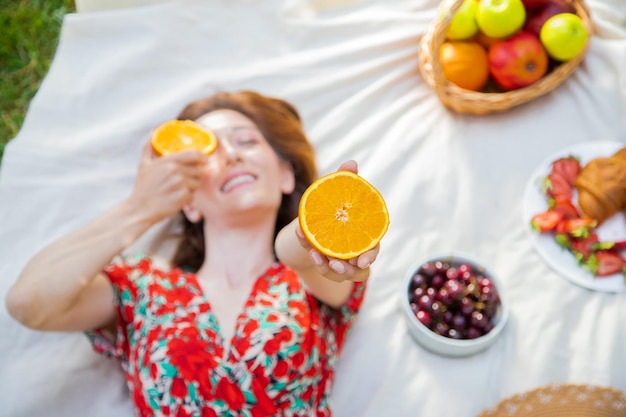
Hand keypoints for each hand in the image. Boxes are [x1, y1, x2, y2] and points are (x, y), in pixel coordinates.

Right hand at [126, 141, 207, 222]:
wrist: (140, 209)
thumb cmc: (142, 187)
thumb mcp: (143, 165)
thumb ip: (148, 148)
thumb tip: (151, 133)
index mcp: (168, 161)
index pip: (194, 154)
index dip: (202, 157)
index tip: (204, 160)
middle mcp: (176, 171)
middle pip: (199, 168)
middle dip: (198, 173)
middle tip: (192, 178)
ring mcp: (181, 184)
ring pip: (198, 182)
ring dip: (193, 186)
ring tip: (182, 189)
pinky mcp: (184, 197)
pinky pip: (194, 194)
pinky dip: (189, 196)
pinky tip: (179, 197)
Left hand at [295, 160, 379, 281]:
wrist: (314, 223)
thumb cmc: (333, 207)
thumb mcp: (336, 195)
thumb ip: (345, 181)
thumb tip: (351, 162)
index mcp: (363, 237)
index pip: (372, 249)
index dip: (370, 256)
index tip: (363, 260)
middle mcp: (353, 254)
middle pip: (358, 270)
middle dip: (348, 270)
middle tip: (336, 263)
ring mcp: (338, 262)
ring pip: (339, 274)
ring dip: (327, 268)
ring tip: (316, 255)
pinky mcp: (323, 265)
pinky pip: (319, 267)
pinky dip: (311, 255)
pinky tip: (303, 240)